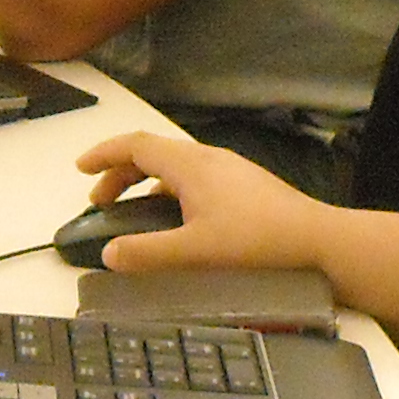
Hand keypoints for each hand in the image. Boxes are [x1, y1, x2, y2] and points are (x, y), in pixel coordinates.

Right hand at [70, 129, 333, 274]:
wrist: (318, 241)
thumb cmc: (257, 242)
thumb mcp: (194, 251)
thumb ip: (147, 253)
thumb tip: (109, 254)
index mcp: (190, 166)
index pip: (135, 145)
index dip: (103, 154)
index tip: (80, 169)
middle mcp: (209, 159)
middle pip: (153, 154)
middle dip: (119, 173)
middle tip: (99, 201)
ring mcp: (230, 170)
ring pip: (175, 168)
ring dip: (146, 184)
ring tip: (132, 212)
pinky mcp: (246, 186)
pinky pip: (195, 179)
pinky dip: (171, 193)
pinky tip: (177, 223)